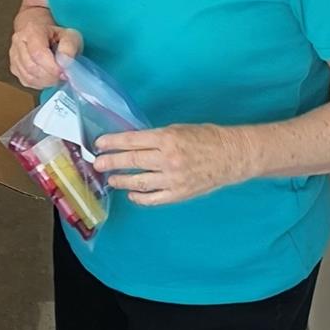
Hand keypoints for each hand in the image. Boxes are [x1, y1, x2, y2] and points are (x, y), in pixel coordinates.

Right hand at [8, 8, 82, 89]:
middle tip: (62, 75)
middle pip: (31, 67)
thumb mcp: (69, 34)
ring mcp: (14, 56)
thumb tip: (65, 63)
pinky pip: (26, 81)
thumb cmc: (54, 34)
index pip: (37, 53)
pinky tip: (47, 78)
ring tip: (56, 76)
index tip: (63, 72)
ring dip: (45, 81)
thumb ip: (69, 47)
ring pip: (28, 77)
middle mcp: (19, 43)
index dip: (51, 67)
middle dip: (50, 76)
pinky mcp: (14, 68)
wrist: (38, 30)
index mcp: (32, 31)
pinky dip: (39, 83)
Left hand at [96, 124, 249, 205]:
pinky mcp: (180, 194)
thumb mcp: (178, 129)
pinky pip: (154, 199)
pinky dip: (139, 197)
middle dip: (111, 163)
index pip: (132, 141)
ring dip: (121, 181)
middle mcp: (169, 159)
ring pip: (139, 182)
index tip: (99, 144)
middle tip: (98, 164)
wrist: (232, 156)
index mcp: (168, 139)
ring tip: (111, 179)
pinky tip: (131, 194)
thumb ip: (155, 137)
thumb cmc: (206, 138)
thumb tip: (131, 143)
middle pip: (132, 162)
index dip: (113, 143)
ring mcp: (174, 179)